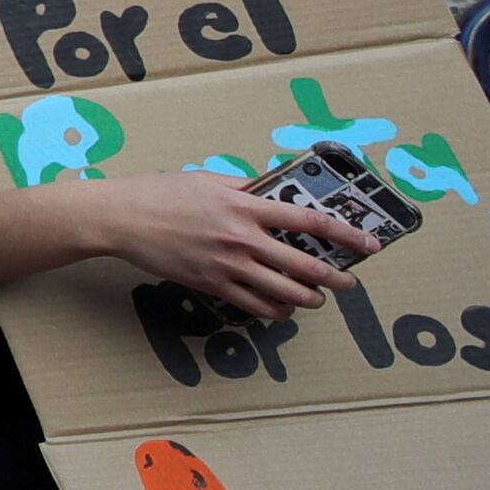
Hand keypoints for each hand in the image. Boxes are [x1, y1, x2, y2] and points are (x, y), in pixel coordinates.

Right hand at [78, 171, 383, 321]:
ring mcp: (227, 265)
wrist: (120, 218)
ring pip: (286, 292)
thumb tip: (274, 189)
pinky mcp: (211, 285)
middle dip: (335, 277)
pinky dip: (276, 311)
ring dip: (310, 298)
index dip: (345, 234)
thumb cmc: (160, 193)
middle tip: (349, 282)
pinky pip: (255, 306)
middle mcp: (241, 238)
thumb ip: (246, 186)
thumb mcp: (207, 179)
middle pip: (305, 265)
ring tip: (317, 297)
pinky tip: (282, 308)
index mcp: (244, 206)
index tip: (369, 244)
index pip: (308, 220)